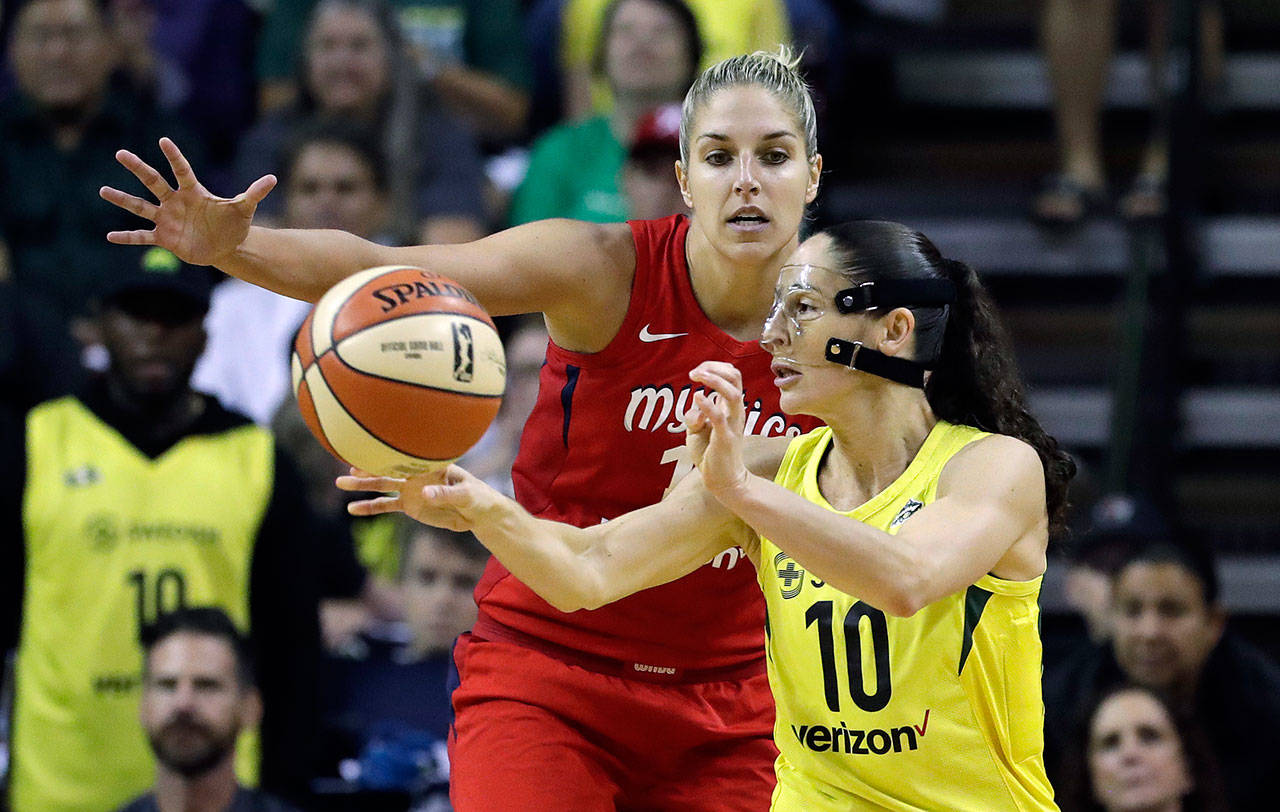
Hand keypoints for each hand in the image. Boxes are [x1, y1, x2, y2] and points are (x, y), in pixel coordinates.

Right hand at [99, 137, 275, 265]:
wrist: (225, 246)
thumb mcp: (244, 210)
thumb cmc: (233, 224)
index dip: (174, 157)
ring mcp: (167, 219)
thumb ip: (254, 194)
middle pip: (153, 182)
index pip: (182, 170)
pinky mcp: (164, 238)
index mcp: (193, 192)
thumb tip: (273, 179)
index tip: (164, 141)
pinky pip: (142, 236)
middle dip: (138, 168)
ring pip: (141, 207)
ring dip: (123, 200)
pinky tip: (110, 237)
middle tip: (120, 153)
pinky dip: (127, 237)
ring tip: (103, 190)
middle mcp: (175, 202)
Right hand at [336, 465, 504, 532]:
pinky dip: (370, 507)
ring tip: (340, 483)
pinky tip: (352, 509)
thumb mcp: (466, 495)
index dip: (390, 455)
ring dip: (362, 484)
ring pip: (382, 485)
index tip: (371, 453)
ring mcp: (410, 488)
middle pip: (388, 468)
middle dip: (368, 468)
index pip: (407, 457)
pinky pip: (386, 506)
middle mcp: (417, 473)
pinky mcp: (409, 505)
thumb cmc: (477, 497)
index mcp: (431, 464)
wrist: (476, 513)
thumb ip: (446, 493)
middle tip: (347, 468)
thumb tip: (424, 493)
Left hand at [686, 361, 749, 500]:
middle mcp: (735, 412)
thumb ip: (694, 414)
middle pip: (735, 377)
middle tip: (695, 372)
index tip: (696, 372)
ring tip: (698, 376)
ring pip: (732, 393)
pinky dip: (708, 404)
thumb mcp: (697, 430)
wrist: (722, 480)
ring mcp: (732, 424)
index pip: (730, 375)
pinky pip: (719, 417)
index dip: (713, 367)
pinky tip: (697, 397)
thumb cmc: (711, 453)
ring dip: (714, 380)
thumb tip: (694, 404)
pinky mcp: (726, 438)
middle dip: (715, 368)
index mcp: (730, 407)